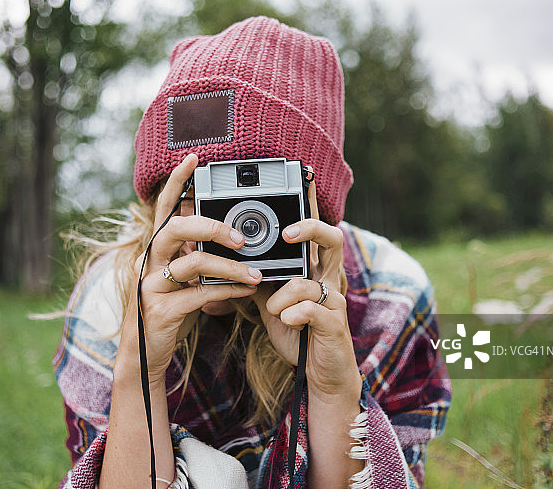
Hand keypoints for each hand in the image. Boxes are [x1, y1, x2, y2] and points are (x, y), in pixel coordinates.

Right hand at [118, 153, 261, 384]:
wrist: (146, 353)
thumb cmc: (170, 309)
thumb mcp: (184, 278)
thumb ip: (198, 254)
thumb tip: (229, 232)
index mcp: (158, 249)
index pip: (165, 207)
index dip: (177, 181)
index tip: (194, 158)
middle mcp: (150, 261)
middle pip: (174, 228)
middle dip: (210, 226)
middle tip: (241, 238)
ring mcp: (151, 285)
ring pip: (192, 263)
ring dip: (229, 267)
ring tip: (256, 274)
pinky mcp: (161, 310)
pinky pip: (199, 294)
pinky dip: (227, 292)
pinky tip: (247, 292)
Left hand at [251, 180, 360, 400]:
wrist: (318, 375)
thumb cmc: (296, 331)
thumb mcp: (269, 300)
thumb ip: (252, 278)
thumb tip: (218, 260)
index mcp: (312, 268)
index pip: (313, 230)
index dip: (310, 205)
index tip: (300, 178)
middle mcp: (328, 278)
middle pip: (333, 238)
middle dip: (310, 229)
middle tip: (286, 233)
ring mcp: (333, 300)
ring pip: (312, 280)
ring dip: (284, 296)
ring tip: (273, 310)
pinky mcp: (333, 323)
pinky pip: (312, 309)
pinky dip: (292, 315)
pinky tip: (285, 322)